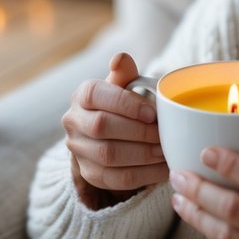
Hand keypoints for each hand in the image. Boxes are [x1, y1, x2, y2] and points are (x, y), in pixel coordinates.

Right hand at [63, 52, 166, 207]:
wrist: (109, 134)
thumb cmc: (121, 104)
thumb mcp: (123, 86)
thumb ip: (125, 73)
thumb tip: (121, 58)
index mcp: (82, 95)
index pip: (96, 95)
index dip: (125, 104)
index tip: (153, 113)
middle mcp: (73, 121)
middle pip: (101, 127)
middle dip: (137, 131)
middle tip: (163, 134)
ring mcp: (78, 150)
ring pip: (108, 156)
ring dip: (142, 154)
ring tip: (165, 151)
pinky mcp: (89, 174)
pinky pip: (116, 179)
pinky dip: (144, 175)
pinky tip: (163, 168)